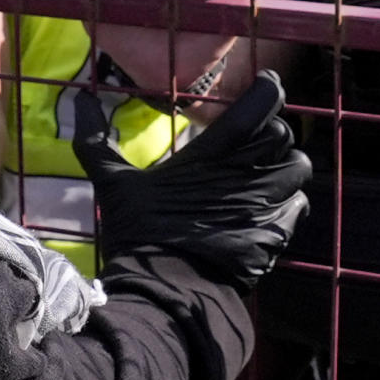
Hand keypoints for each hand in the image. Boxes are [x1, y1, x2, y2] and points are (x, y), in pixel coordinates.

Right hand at [74, 74, 310, 288]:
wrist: (162, 293)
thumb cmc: (137, 235)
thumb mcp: (113, 185)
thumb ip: (97, 140)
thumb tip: (80, 98)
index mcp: (211, 153)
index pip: (261, 103)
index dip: (268, 89)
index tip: (265, 87)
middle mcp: (245, 173)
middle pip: (282, 133)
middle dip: (272, 133)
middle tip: (253, 142)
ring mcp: (264, 205)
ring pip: (299, 168)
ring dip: (285, 167)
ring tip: (266, 174)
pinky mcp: (274, 236)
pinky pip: (299, 206)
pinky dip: (289, 203)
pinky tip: (268, 209)